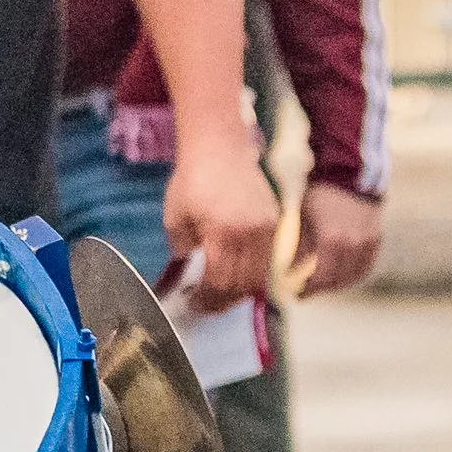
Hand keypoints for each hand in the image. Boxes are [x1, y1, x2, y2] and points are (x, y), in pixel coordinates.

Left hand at [163, 135, 279, 309]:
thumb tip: (187, 277)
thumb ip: (183, 251)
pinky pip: (267, 259)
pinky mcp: (276, 222)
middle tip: (207, 305)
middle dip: (224, 301)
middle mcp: (251, 235)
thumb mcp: (176, 217)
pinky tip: (236, 271)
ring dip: (240, 290)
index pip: (220, 282)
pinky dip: (253, 272)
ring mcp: (268, 229)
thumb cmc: (192, 179)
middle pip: (244, 285)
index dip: (207, 300)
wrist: (219, 146)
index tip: (193, 305)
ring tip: (220, 292)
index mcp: (224, 234)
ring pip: (260, 275)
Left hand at [289, 180, 381, 294]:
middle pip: (338, 280)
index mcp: (331, 240)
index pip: (322, 277)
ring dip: (339, 283)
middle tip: (308, 290)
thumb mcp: (303, 219)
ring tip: (323, 284)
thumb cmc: (319, 194)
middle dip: (322, 288)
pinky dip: (354, 274)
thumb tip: (288, 271)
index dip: (310, 289)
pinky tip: (342, 275)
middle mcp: (353, 245)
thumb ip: (299, 248)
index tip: (297, 294)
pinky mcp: (376, 240)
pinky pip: (366, 266)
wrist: (348, 173)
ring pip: (355, 276)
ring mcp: (368, 243)